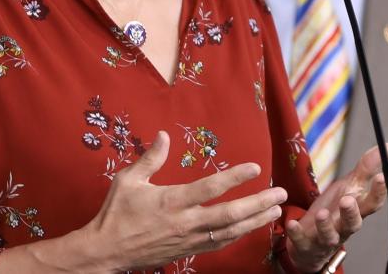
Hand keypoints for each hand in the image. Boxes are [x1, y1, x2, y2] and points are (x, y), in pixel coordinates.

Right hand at [0, 131, 286, 272]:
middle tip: (280, 194)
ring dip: (255, 221)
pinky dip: (238, 235)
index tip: (255, 167)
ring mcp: (189, 239)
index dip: (235, 177)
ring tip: (275, 210)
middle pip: (229, 215)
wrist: (106, 252)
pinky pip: (220, 244)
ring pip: (230, 232)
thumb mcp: (128, 181)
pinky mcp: (188, 251)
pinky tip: (252, 227)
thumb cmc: (116, 213)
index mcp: (171, 201)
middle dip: (257, 204)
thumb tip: (165, 135)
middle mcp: (184, 222)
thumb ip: (150, 159)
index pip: (209, 188)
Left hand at [286, 144, 387, 271]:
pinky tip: (291, 223)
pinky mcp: (305, 245)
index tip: (381, 177)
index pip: (372, 204)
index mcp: (357, 212)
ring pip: (329, 235)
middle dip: (351, 213)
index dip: (378, 193)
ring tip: (322, 213)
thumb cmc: (335, 211)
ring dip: (325, 225)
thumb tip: (387, 147)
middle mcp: (343, 227)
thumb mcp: (349, 187)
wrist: (312, 242)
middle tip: (347, 200)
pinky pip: (301, 240)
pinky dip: (297, 233)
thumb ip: (366, 169)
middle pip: (353, 223)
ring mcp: (325, 238)